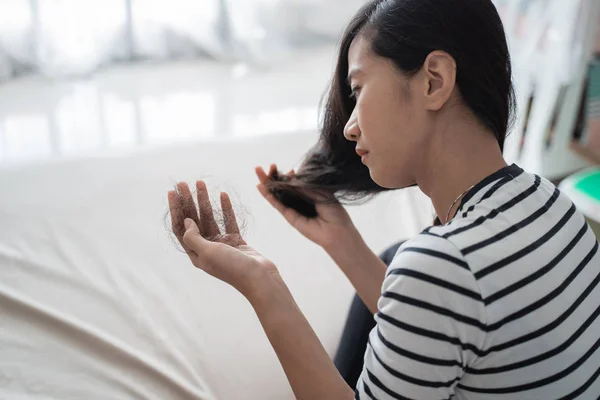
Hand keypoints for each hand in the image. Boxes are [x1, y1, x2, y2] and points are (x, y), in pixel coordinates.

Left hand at [168, 181, 280, 298]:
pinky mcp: (236, 241)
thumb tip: (186, 221)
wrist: (259, 278)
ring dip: (205, 201)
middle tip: (183, 183)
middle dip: (188, 201)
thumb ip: (193, 237)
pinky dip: (225, 208)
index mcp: (196, 254)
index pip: (180, 228)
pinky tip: (222, 195)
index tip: (173, 192)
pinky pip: (228, 221)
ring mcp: (222, 244)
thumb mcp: (207, 252)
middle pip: (194, 220)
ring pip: (210, 218)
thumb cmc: (232, 267)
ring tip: (201, 184)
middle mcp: (207, 248)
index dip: (176, 210)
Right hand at [255, 164, 357, 249]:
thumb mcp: (321, 192)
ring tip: (257, 171)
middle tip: (266, 167)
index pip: (295, 182)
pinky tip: (261, 187)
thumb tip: (290, 176)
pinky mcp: (289, 217)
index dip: (288, 175)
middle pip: (283, 186)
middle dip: (273, 176)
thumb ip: (304, 185)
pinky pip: (277, 204)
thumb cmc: (334, 211)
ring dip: (267, 182)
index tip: (289, 169)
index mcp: (309, 193)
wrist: (337, 231)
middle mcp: (300, 200)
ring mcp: (293, 208)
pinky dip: (268, 195)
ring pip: (277, 193)